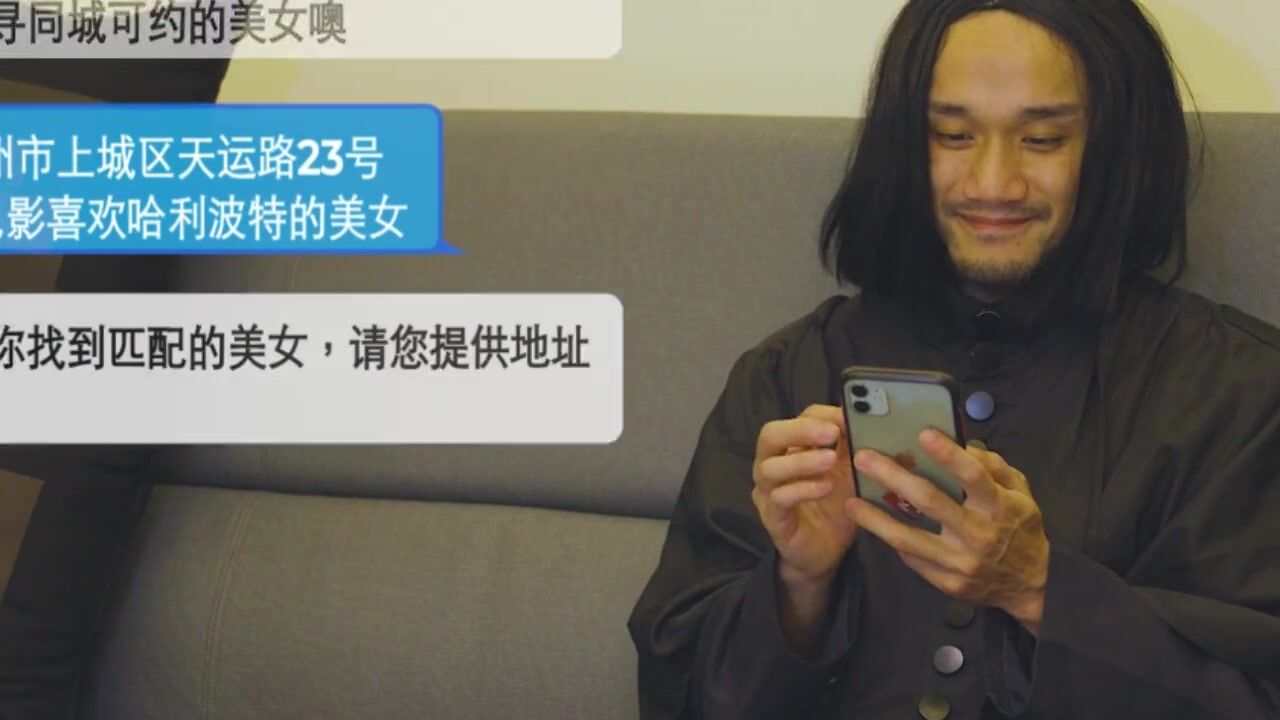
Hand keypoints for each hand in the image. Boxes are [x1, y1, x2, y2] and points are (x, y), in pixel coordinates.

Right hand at [752, 404, 858, 589]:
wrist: (825, 552)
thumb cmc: (835, 507)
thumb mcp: (850, 474)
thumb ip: (856, 450)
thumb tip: (881, 425)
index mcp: (793, 447)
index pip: (799, 418)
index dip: (823, 415)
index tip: (849, 416)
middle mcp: (772, 464)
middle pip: (771, 435)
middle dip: (801, 430)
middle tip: (832, 433)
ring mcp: (768, 492)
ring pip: (770, 468)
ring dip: (802, 460)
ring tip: (830, 459)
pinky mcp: (772, 518)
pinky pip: (780, 499)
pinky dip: (803, 489)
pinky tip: (826, 488)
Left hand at [846, 428, 1048, 634]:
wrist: (1028, 585)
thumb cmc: (1020, 529)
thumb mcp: (1020, 494)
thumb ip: (994, 467)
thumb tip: (964, 444)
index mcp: (998, 508)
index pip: (972, 476)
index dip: (948, 454)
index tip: (922, 433)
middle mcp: (977, 535)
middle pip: (929, 501)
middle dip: (893, 477)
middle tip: (864, 458)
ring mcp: (959, 562)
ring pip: (908, 537)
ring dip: (875, 518)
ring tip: (851, 500)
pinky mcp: (945, 582)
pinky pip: (911, 557)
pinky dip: (890, 538)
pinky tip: (872, 523)